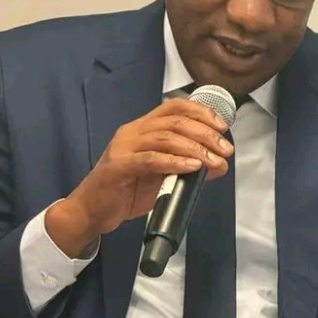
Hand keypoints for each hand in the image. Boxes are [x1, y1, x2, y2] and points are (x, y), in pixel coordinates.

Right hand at [45, 98, 233, 256]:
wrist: (92, 210)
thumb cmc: (126, 190)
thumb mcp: (162, 176)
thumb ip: (186, 166)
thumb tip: (218, 164)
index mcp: (143, 127)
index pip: (175, 107)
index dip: (202, 113)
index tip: (222, 127)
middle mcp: (133, 131)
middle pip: (175, 122)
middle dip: (206, 134)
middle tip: (225, 149)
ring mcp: (124, 147)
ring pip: (166, 137)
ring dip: (195, 149)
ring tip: (213, 161)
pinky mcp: (119, 166)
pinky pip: (151, 159)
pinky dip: (175, 162)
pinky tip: (192, 167)